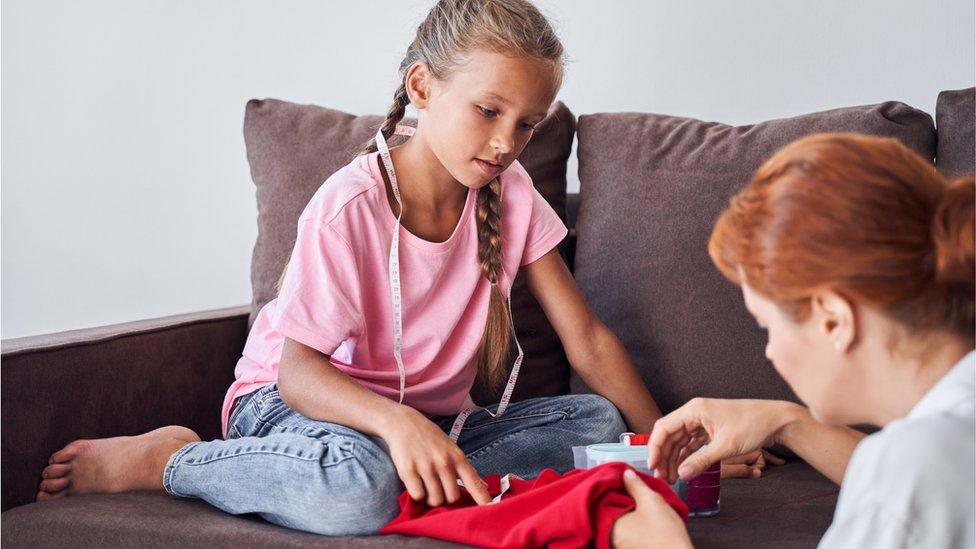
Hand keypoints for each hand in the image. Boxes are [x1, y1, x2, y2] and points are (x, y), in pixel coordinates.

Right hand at [382, 406, 490, 506]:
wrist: (403, 422)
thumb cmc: (430, 437)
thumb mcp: (451, 448)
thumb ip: (464, 468)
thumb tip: (482, 486)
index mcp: (457, 457)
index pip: (473, 482)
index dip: (483, 498)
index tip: (491, 509)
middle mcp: (443, 462)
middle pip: (452, 498)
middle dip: (446, 498)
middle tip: (439, 489)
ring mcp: (426, 466)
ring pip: (435, 500)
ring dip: (431, 498)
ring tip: (426, 486)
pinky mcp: (408, 470)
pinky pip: (417, 495)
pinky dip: (417, 494)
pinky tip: (416, 483)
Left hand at [612, 469, 691, 548]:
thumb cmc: (666, 536)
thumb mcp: (652, 502)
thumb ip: (636, 485)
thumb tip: (625, 474)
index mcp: (608, 524)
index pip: (602, 499)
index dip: (612, 488)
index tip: (620, 481)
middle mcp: (609, 537)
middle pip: (609, 511)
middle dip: (619, 500)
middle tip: (631, 491)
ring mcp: (619, 547)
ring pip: (618, 523)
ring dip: (625, 514)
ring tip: (638, 504)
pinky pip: (625, 534)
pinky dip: (631, 526)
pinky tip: (642, 521)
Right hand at [648, 398, 802, 482]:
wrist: (777, 421)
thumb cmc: (753, 425)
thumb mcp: (726, 446)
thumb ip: (701, 461)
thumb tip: (681, 474)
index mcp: (694, 410)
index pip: (664, 427)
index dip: (655, 447)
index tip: (653, 465)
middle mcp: (695, 413)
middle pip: (670, 435)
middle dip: (665, 456)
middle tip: (663, 477)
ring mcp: (703, 421)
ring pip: (680, 440)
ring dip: (675, 458)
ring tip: (672, 477)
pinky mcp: (711, 429)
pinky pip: (692, 443)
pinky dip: (687, 456)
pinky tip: (684, 468)